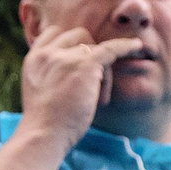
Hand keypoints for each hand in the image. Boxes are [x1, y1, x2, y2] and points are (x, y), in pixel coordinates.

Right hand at [15, 25, 148, 148]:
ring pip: (95, 51)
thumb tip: (74, 74)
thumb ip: (52, 75)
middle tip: (90, 88)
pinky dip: (124, 47)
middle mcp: (48, 53)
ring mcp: (65, 57)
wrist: (44, 135)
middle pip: (79, 38)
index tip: (79, 61)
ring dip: (102, 75)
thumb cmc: (46, 125)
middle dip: (89, 57)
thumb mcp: (40, 92)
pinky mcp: (85, 65)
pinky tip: (136, 46)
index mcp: (34, 58)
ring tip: (95, 101)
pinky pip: (110, 49)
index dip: (71, 45)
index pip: (55, 34)